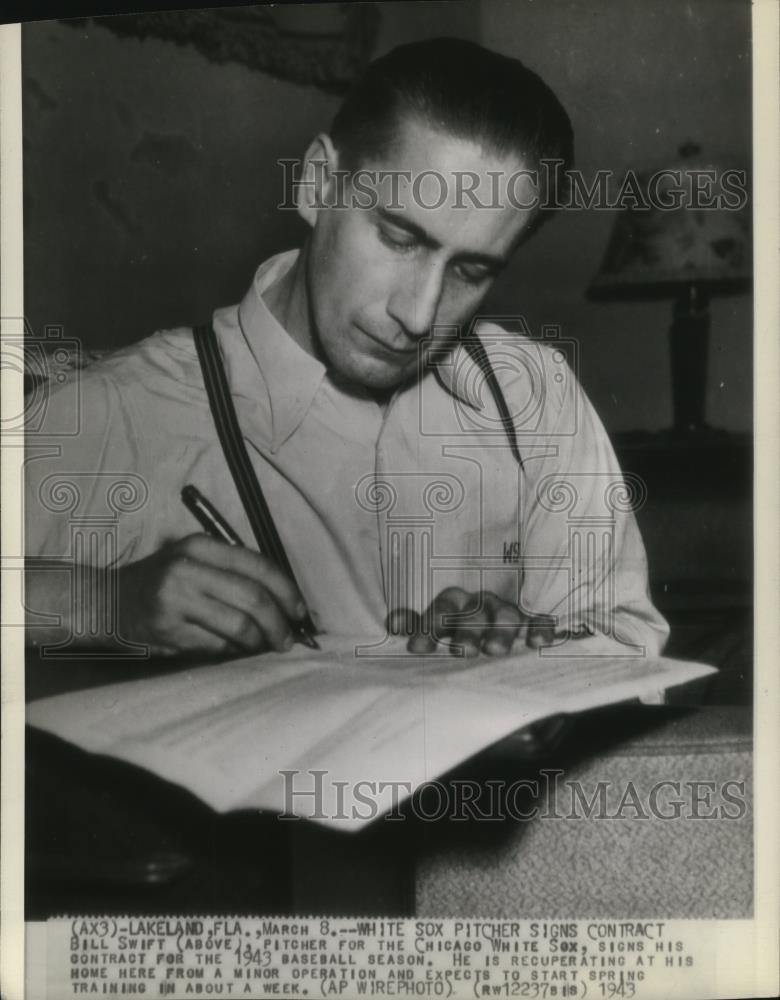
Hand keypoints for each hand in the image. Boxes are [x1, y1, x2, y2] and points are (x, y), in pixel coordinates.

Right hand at [117, 534, 305, 656]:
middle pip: (253, 597)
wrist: (109, 601)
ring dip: (262, 641)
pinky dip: (237, 650)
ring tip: (269, 646)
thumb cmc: (162, 581)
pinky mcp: (169, 630)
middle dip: (280, 621)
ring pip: (239, 625)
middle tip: (289, 638)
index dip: (287, 590)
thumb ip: (233, 573)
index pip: (258, 565)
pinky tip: (241, 650)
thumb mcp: (194, 561)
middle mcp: (188, 568)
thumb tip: (284, 601)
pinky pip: (218, 645)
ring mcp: (176, 600)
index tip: (300, 610)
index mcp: (200, 546)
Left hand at [387, 587, 558, 655]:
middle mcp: (480, 604)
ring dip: (500, 632)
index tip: (417, 648)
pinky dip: (539, 629)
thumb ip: (415, 626)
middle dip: (467, 631)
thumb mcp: (433, 628)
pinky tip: (537, 643)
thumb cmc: (454, 632)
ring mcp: (506, 612)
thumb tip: (394, 623)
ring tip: (495, 651)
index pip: (441, 611)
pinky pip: (538, 622)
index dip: (428, 627)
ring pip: (505, 616)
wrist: (491, 625)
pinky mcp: (531, 623)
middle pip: (474, 613)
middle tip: (463, 651)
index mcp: (454, 604)